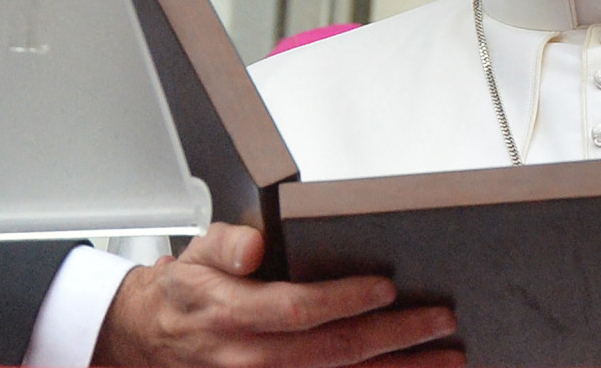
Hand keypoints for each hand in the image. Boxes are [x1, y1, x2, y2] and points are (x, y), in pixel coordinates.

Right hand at [93, 223, 461, 367]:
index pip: (297, 309)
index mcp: (231, 314)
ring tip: (449, 358)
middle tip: (441, 320)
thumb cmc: (187, 293)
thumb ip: (227, 244)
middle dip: (393, 338)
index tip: (387, 287)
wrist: (151, 340)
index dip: (344, 301)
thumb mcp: (196, 254)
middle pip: (332, 353)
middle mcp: (249, 359)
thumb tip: (258, 244)